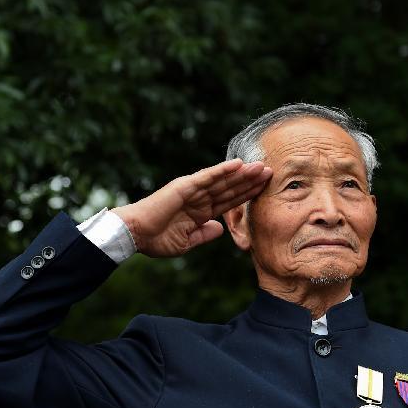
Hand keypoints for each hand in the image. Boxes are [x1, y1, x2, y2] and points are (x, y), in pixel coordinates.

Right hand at [111, 158, 271, 257]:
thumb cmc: (156, 239)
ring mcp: (192, 190)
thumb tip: (220, 229)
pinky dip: (223, 170)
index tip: (265, 190)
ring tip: (261, 166)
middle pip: (230, 188)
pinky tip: (239, 165)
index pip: (229, 201)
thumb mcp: (187, 242)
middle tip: (271, 172)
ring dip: (243, 173)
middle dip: (250, 181)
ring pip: (223, 180)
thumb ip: (204, 234)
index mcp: (200, 211)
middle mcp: (199, 197)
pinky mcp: (184, 186)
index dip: (247, 195)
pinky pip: (207, 177)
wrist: (136, 234)